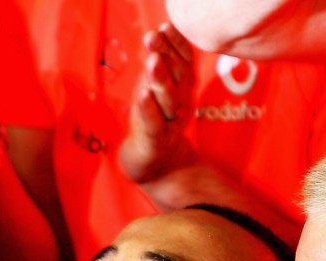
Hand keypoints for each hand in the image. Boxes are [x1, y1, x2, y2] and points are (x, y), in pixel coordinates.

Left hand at [119, 22, 197, 183]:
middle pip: (176, 77)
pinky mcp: (155, 142)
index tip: (166, 25)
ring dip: (160, 79)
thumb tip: (158, 37)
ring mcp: (168, 124)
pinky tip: (143, 95)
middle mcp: (179, 105)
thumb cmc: (155, 128)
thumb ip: (159, 71)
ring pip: (167, 99)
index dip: (176, 44)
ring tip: (152, 60)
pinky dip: (148, 109)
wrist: (160, 170)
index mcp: (181, 92)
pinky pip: (154, 124)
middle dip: (166, 54)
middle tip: (155, 35)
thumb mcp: (158, 96)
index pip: (182, 64)